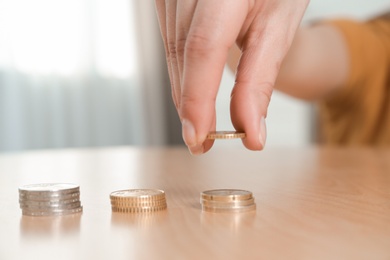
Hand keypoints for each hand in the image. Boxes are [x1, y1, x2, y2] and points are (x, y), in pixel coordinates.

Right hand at [155, 0, 308, 153]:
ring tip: (200, 122)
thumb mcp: (278, 28)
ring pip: (171, 50)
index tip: (199, 137)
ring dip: (184, 91)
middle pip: (182, 52)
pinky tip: (192, 90)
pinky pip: (169, 40)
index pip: (203, 47)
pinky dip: (182, 71)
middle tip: (202, 141)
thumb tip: (250, 131)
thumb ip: (259, 80)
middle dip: (190, 103)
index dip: (197, 97)